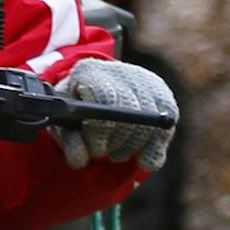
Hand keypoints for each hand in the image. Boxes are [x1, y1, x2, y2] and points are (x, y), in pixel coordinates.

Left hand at [54, 57, 176, 171]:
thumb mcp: (63, 127)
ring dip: (133, 146)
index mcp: (88, 71)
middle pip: (130, 108)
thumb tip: (80, 159)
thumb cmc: (72, 113)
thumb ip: (70, 143)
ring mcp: (144, 79)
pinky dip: (155, 148)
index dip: (101, 128)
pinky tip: (144, 160)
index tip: (96, 148)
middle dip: (118, 139)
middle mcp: (119, 70)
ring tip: (116, 152)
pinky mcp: (162, 94)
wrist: (90, 94)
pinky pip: (166, 125)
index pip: (105, 97)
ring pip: (149, 119)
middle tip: (106, 153)